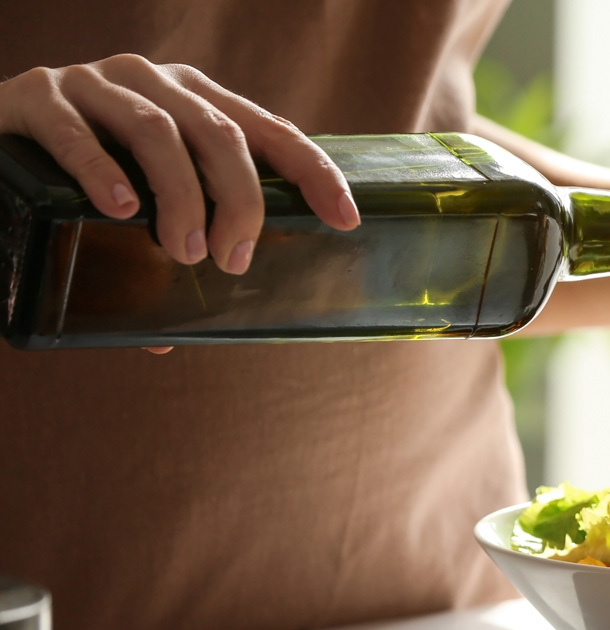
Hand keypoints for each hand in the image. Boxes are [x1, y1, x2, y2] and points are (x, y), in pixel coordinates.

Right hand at [0, 54, 360, 275]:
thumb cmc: (78, 177)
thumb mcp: (139, 199)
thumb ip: (164, 247)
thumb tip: (172, 340)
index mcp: (194, 102)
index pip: (270, 131)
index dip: (313, 172)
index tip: (344, 219)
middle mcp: (153, 83)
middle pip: (221, 134)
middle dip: (240, 201)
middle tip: (232, 260)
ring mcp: (94, 83)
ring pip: (158, 132)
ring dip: (181, 198)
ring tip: (182, 252)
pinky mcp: (38, 96)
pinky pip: (77, 133)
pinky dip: (103, 172)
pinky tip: (120, 210)